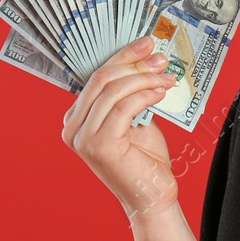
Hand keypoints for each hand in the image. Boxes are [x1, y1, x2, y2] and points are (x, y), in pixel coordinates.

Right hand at [61, 35, 180, 219]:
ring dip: (145, 78)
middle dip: (133, 63)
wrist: (152, 197)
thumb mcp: (135, 119)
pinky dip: (145, 95)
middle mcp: (72, 128)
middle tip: (160, 57)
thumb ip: (130, 95)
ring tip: (167, 77)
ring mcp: (83, 138)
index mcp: (76, 119)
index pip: (95, 77)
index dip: (122, 57)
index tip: (146, 44)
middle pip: (101, 79)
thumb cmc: (144, 160)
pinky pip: (124, 107)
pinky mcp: (99, 145)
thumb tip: (145, 61)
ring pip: (113, 90)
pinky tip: (160, 93)